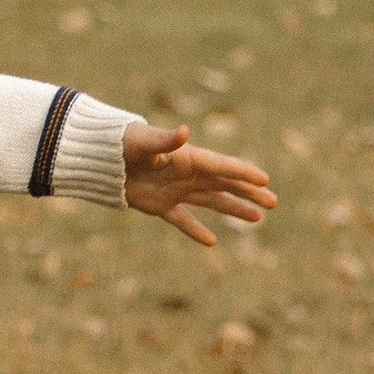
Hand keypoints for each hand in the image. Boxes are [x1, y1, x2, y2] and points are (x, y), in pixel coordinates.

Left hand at [123, 119, 275, 247]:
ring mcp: (175, 190)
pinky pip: (183, 220)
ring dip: (233, 209)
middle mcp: (187, 174)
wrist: (100, 158)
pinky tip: (212, 242)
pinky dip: (196, 230)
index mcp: (188, 158)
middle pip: (225, 184)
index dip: (243, 173)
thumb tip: (183, 132)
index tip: (265, 180)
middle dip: (249, 193)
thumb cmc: (123, 143)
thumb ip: (165, 141)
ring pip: (211, 202)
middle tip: (273, 202)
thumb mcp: (144, 142)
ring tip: (257, 218)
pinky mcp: (160, 205)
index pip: (222, 166)